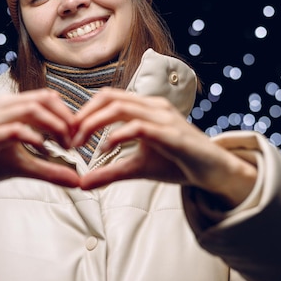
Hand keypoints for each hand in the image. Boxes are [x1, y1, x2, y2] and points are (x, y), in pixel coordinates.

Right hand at [0, 89, 79, 208]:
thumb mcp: (23, 167)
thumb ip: (49, 171)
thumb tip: (78, 181)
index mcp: (10, 108)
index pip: (46, 98)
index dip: (68, 114)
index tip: (80, 137)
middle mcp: (0, 108)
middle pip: (42, 100)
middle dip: (65, 119)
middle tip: (77, 142)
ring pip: (28, 109)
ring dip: (54, 126)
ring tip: (65, 146)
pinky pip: (9, 131)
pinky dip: (31, 137)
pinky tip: (43, 149)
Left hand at [73, 88, 256, 207]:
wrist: (213, 172)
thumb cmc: (177, 163)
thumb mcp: (137, 168)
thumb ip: (109, 173)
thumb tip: (81, 183)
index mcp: (145, 108)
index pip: (107, 98)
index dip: (84, 112)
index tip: (68, 133)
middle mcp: (153, 106)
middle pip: (109, 98)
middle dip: (83, 116)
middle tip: (67, 138)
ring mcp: (163, 118)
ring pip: (121, 107)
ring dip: (94, 124)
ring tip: (80, 143)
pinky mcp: (171, 134)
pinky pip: (140, 127)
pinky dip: (118, 135)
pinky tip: (105, 149)